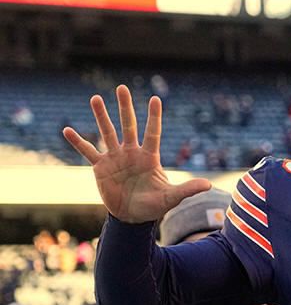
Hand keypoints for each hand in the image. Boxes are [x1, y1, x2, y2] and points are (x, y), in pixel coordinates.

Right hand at [63, 85, 210, 222]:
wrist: (132, 217)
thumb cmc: (153, 205)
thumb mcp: (171, 197)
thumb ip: (187, 189)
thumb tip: (209, 184)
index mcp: (149, 157)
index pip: (152, 133)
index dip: (154, 117)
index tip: (156, 98)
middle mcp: (131, 153)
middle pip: (128, 125)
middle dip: (125, 107)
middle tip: (122, 87)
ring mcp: (115, 158)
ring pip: (107, 133)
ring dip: (101, 116)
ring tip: (95, 98)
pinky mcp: (101, 167)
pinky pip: (88, 152)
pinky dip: (78, 142)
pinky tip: (67, 130)